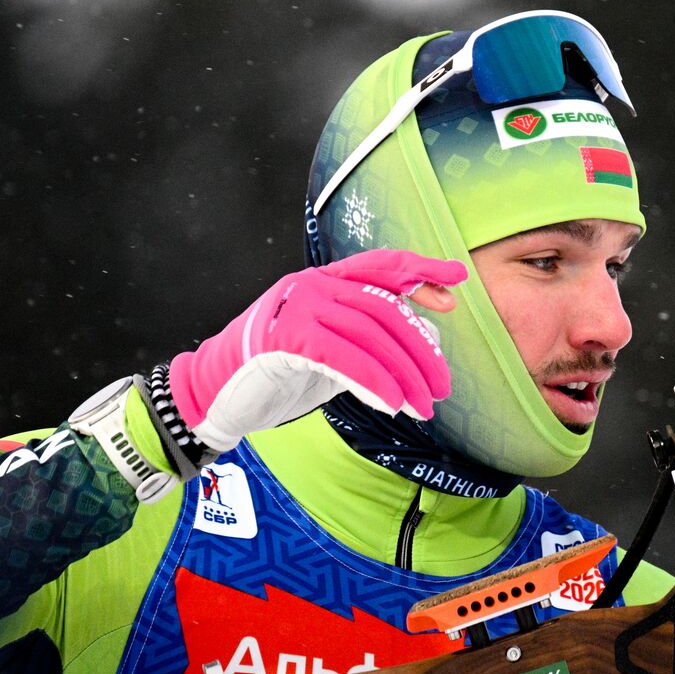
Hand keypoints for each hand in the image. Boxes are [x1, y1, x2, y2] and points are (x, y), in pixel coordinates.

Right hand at [170, 249, 467, 452]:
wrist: (217, 393)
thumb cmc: (280, 372)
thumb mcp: (335, 349)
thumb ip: (372, 339)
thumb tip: (431, 340)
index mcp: (326, 280)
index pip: (382, 265)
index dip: (421, 269)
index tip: (457, 280)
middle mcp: (314, 285)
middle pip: (386, 310)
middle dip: (422, 351)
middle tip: (442, 388)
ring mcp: (299, 307)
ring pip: (371, 336)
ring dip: (404, 376)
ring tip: (423, 408)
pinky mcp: (287, 339)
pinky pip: (345, 359)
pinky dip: (375, 382)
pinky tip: (393, 404)